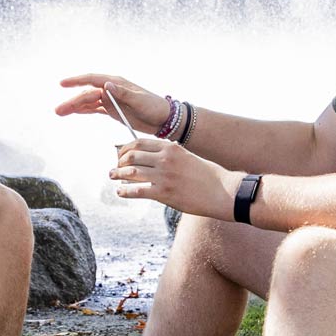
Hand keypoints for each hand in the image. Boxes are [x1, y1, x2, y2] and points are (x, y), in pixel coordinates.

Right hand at [54, 73, 166, 135]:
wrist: (163, 119)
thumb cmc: (154, 106)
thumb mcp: (139, 100)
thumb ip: (123, 93)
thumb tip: (106, 84)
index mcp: (116, 83)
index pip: (92, 80)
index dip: (77, 81)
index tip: (63, 83)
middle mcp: (111, 89)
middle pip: (86, 93)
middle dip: (72, 101)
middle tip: (58, 110)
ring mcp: (110, 100)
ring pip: (88, 102)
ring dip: (74, 107)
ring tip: (60, 112)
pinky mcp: (112, 110)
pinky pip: (93, 109)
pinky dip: (83, 110)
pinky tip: (73, 112)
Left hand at [112, 137, 236, 219]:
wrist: (224, 192)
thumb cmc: (209, 176)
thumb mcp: (188, 157)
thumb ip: (170, 155)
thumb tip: (152, 158)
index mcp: (171, 147)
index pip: (139, 142)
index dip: (125, 148)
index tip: (120, 154)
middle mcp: (165, 159)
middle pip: (131, 156)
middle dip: (119, 161)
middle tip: (114, 167)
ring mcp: (164, 176)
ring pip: (130, 172)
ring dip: (117, 174)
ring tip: (112, 177)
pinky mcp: (164, 193)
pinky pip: (137, 191)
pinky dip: (125, 191)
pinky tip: (120, 192)